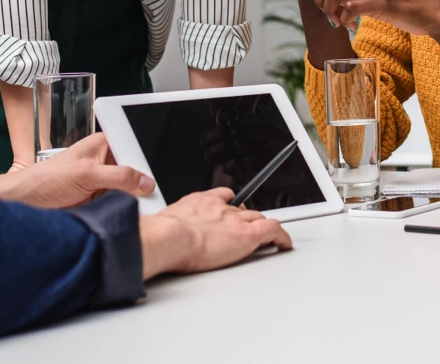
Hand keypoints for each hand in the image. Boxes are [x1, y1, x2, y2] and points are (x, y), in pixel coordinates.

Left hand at [0, 133, 154, 208]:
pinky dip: (125, 210)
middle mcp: (105, 162)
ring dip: (134, 199)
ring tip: (143, 207)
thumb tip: (147, 182)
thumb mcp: (86, 174)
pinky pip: (121, 204)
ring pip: (131, 190)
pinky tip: (130, 215)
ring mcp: (103, 183)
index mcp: (103, 145)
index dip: (147, 161)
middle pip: (136, 170)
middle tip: (153, 196)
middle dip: (143, 183)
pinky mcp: (100, 201)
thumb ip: (119, 176)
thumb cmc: (44, 181)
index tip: (158, 178)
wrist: (23, 205)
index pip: (135, 147)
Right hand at [140, 188, 292, 278]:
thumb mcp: (162, 223)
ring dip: (263, 227)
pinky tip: (284, 244)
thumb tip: (156, 237)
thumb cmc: (161, 235)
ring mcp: (235, 220)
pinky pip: (272, 230)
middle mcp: (221, 208)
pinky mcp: (247, 235)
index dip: (229, 204)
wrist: (169, 237)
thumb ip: (167, 226)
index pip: (222, 197)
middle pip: (243, 209)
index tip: (230, 206)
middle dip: (247, 218)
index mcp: (200, 203)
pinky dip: (281, 236)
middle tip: (248, 228)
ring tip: (268, 237)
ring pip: (258, 218)